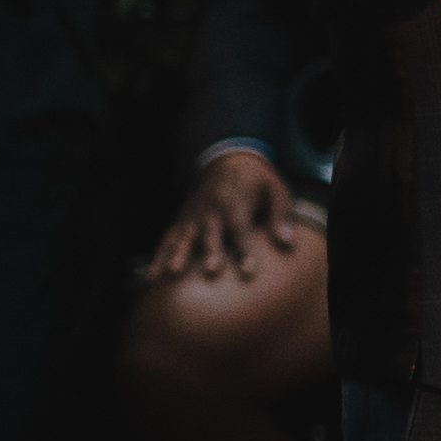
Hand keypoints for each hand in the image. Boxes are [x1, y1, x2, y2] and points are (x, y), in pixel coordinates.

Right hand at [144, 147, 302, 284]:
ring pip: (184, 237)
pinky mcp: (182, 220)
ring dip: (178, 255)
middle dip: (211, 252)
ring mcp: (193, 216)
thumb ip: (281, 215)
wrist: (227, 162)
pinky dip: (159, 256)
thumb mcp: (276, 190)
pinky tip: (153, 278)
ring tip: (171, 273)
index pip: (241, 231)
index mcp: (235, 204)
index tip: (248, 270)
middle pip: (211, 235)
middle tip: (211, 270)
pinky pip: (168, 239)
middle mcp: (211, 211)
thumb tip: (287, 241)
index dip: (245, 251)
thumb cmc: (258, 182)